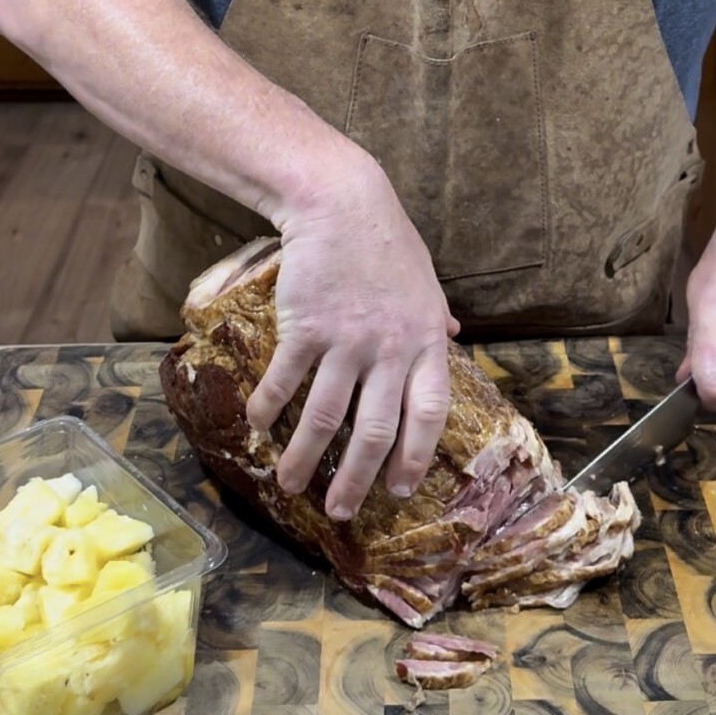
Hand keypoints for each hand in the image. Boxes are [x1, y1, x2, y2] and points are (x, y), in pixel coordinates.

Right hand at [245, 154, 458, 519]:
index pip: (428, 415)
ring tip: (289, 487)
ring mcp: (348, 342)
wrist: (341, 202)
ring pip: (325, 418)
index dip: (414, 457)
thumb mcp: (426, 280)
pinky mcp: (306, 328)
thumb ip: (438, 317)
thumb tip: (458, 336)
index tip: (400, 489)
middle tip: (340, 512)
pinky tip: (257, 426)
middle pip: (375, 430)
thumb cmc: (386, 239)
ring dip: (306, 459)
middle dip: (357, 478)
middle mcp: (391, 351)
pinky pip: (285, 381)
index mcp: (426, 342)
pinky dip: (268, 408)